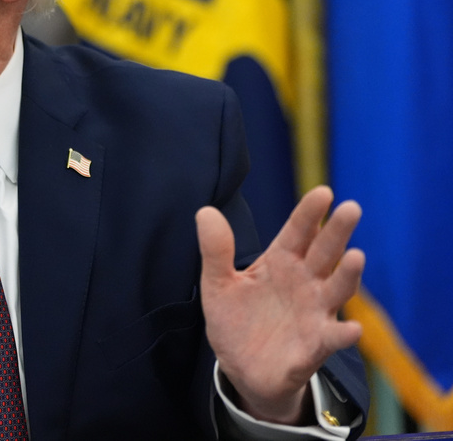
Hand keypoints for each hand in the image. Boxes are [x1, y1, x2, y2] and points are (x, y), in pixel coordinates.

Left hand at [197, 186, 364, 423]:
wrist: (241, 367)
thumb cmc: (235, 319)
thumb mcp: (218, 284)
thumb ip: (216, 250)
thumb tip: (205, 211)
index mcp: (280, 262)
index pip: (297, 232)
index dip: (309, 213)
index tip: (323, 193)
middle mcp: (305, 282)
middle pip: (324, 252)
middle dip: (337, 232)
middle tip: (351, 208)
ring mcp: (315, 312)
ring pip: (336, 289)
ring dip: (347, 275)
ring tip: (356, 256)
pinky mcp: (316, 345)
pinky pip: (333, 338)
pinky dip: (343, 334)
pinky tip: (351, 329)